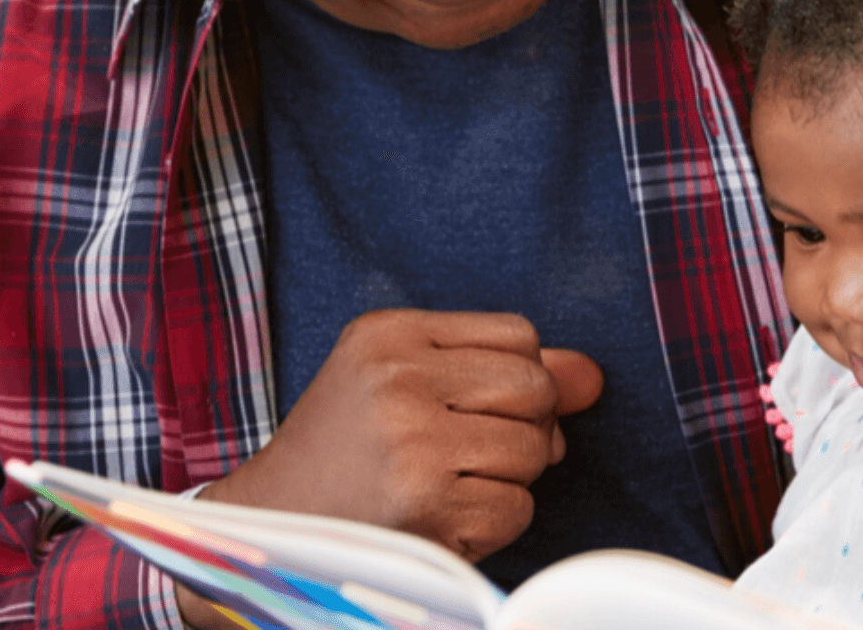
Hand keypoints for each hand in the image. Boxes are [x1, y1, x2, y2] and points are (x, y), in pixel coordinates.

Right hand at [181, 309, 600, 616]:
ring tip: (447, 483)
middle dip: (524, 426)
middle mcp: (398, 380)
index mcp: (391, 333)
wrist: (269, 528)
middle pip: (536, 389)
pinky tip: (442, 518)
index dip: (518, 379)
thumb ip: (503, 368)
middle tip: (468, 451)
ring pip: (535, 451)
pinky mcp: (424, 508)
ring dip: (509, 478)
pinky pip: (518, 508)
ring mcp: (410, 444)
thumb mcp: (407, 381)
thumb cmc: (350, 449)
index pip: (520, 336)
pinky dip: (493, 523)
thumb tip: (592, 377)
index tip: (474, 408)